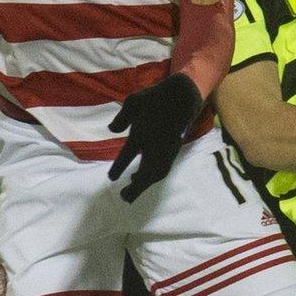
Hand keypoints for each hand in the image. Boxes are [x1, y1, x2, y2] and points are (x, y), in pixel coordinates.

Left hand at [106, 75, 203, 201]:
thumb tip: (111, 130)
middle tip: (124, 197)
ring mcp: (166, 149)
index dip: (120, 167)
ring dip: (144, 185)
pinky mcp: (173, 151)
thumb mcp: (134, 101)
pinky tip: (141, 179)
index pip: (129, 154)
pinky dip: (153, 178)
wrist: (183, 97)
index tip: (112, 178)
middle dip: (137, 187)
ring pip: (157, 173)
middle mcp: (155, 144)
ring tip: (130, 192)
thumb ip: (122, 117)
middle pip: (147, 171)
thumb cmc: (155, 98)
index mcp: (143, 132)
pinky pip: (163, 169)